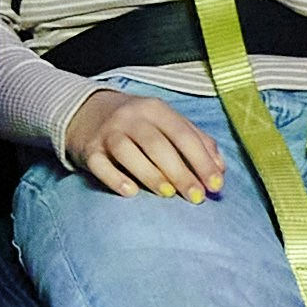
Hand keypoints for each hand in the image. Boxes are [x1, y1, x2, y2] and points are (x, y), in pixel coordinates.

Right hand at [58, 84, 231, 199]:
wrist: (87, 113)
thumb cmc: (137, 123)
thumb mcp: (166, 123)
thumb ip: (196, 141)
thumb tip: (220, 169)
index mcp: (156, 109)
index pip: (183, 134)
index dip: (201, 161)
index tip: (215, 185)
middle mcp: (131, 118)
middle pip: (158, 145)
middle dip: (180, 173)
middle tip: (195, 196)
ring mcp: (108, 133)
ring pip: (128, 152)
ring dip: (150, 174)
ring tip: (167, 194)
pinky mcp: (89, 150)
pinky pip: (100, 165)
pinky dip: (115, 179)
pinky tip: (131, 192)